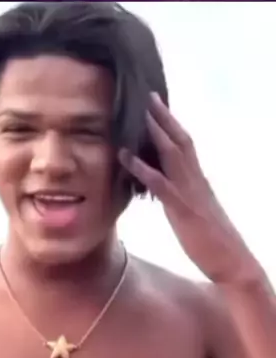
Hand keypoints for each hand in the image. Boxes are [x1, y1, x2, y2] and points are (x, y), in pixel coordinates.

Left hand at [119, 93, 259, 284]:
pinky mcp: (182, 209)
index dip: (171, 124)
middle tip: (147, 95)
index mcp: (198, 180)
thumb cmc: (213, 240)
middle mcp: (195, 180)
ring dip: (154, 132)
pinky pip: (160, 183)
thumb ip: (180, 194)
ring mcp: (189, 192)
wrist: (233, 261)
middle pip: (179, 140)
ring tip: (136, 112)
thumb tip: (163, 184)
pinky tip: (125, 156)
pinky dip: (142, 167)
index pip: (185, 144)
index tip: (157, 106)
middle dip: (163, 117)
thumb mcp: (194, 211)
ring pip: (172, 154)